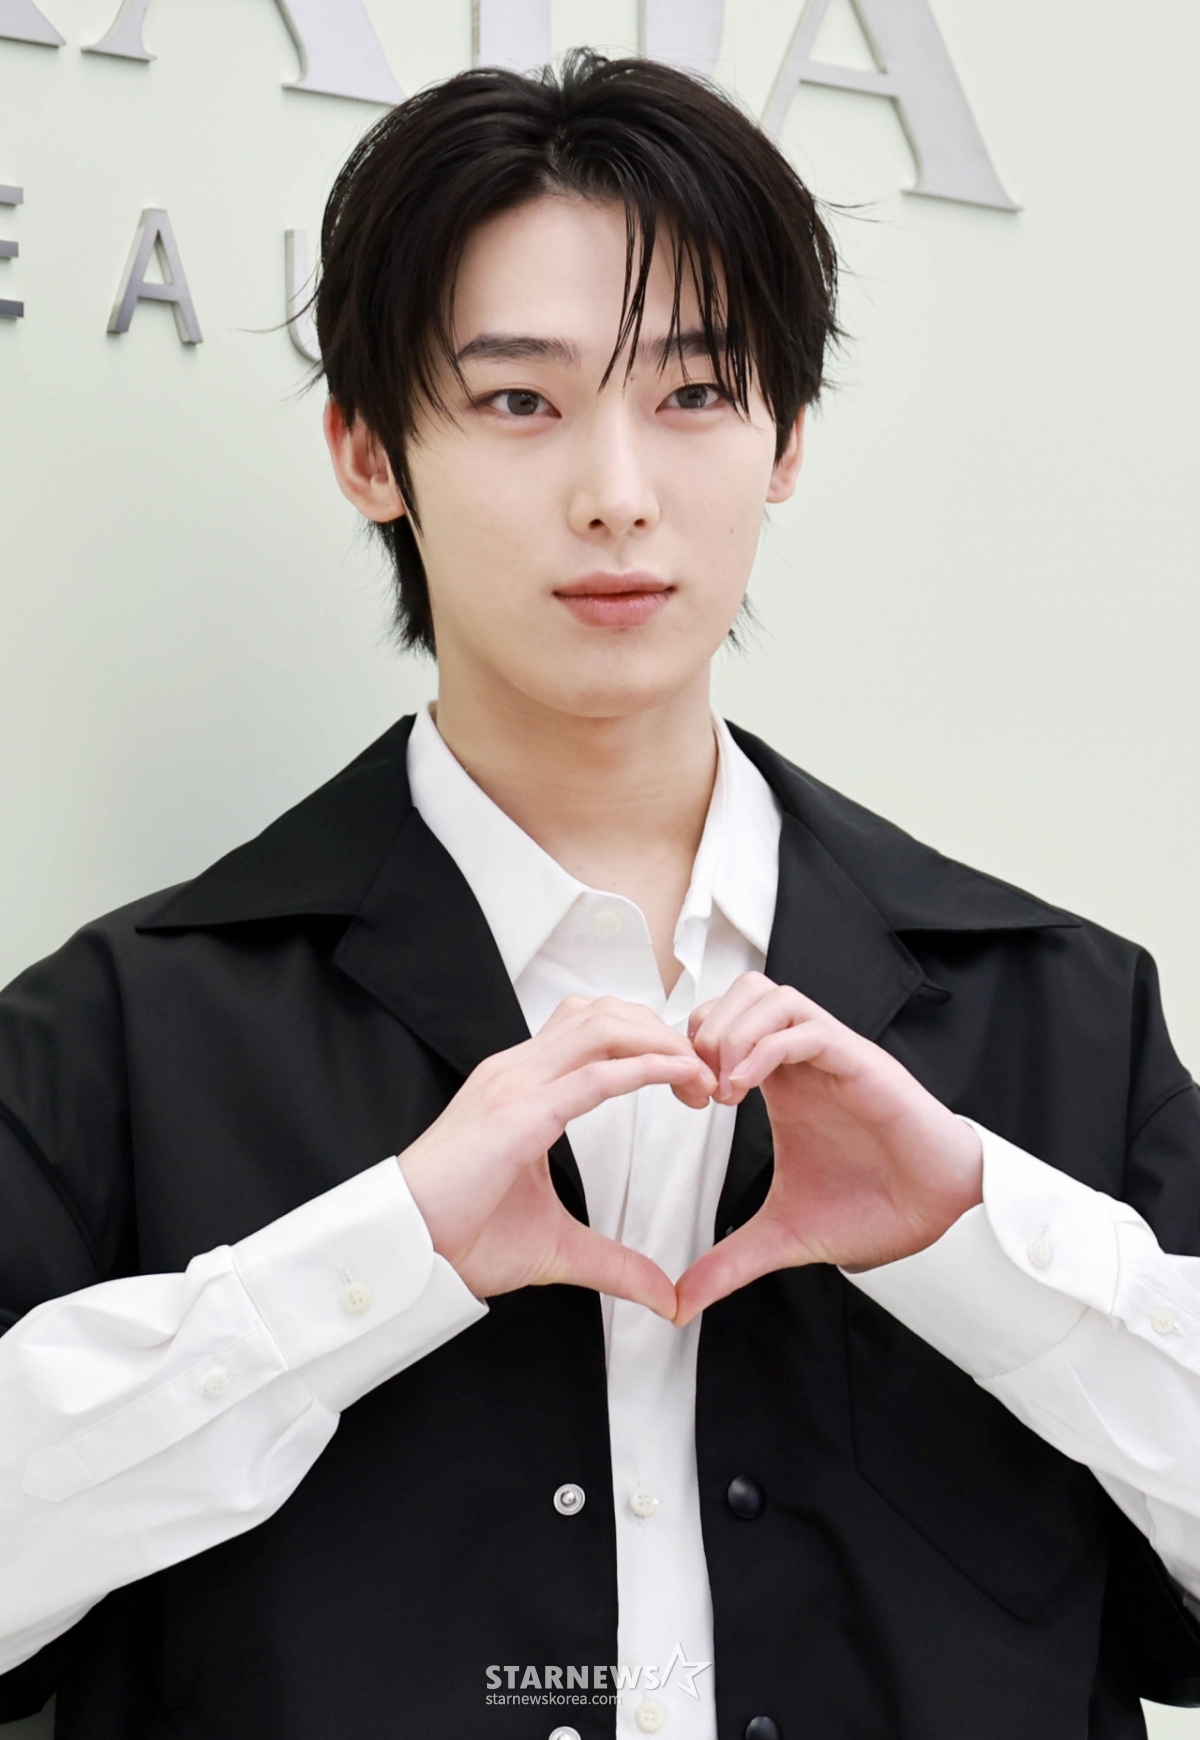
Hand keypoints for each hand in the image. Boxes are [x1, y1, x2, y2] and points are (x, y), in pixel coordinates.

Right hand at [397, 995, 715, 1318]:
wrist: (405, 1249)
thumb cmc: (460, 1238)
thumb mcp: (556, 1246)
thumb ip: (615, 1264)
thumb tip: (665, 1297)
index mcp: (521, 1085)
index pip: (594, 1030)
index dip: (649, 1042)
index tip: (691, 1080)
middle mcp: (518, 1071)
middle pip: (607, 1014)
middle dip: (665, 1034)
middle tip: (707, 1078)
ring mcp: (515, 1084)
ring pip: (604, 1026)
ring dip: (662, 1043)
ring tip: (701, 1077)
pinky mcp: (519, 1113)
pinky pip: (594, 1075)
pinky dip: (646, 1067)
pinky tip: (680, 1078)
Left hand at [673, 974, 982, 1325]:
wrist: (937, 1212)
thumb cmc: (873, 1206)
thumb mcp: (782, 1235)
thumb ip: (729, 1260)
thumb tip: (681, 1302)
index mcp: (782, 1082)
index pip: (724, 1020)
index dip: (691, 1048)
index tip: (684, 1100)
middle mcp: (803, 1058)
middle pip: (741, 991)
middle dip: (705, 1030)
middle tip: (697, 1088)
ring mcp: (832, 1055)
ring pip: (770, 995)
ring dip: (733, 1033)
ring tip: (721, 1091)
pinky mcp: (860, 1063)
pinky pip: (805, 1028)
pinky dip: (765, 1049)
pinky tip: (744, 1092)